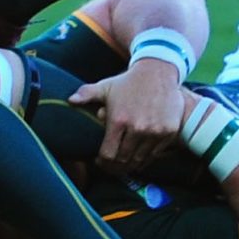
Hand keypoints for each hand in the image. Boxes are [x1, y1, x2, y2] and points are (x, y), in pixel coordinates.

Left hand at [71, 62, 188, 174]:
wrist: (158, 71)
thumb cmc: (128, 81)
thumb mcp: (106, 86)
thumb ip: (86, 94)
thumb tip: (69, 100)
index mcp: (119, 120)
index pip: (108, 154)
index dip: (102, 162)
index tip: (99, 161)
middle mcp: (138, 128)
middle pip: (124, 161)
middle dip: (115, 167)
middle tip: (111, 166)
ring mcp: (155, 131)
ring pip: (140, 160)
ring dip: (131, 165)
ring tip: (124, 163)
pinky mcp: (169, 132)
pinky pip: (156, 154)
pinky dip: (147, 158)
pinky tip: (139, 156)